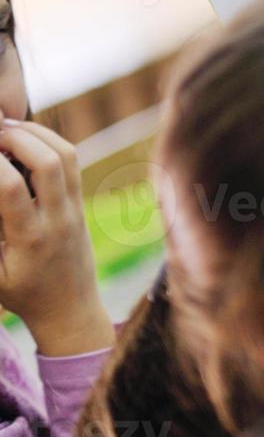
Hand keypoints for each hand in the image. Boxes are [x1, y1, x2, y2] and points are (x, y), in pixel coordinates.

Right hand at [0, 118, 112, 356]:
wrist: (70, 308)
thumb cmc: (21, 294)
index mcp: (30, 239)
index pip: (11, 190)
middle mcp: (58, 219)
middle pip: (50, 162)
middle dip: (17, 137)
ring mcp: (75, 208)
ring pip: (67, 155)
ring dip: (37, 133)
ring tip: (5, 128)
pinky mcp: (82, 203)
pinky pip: (73, 163)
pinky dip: (50, 142)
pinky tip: (25, 140)